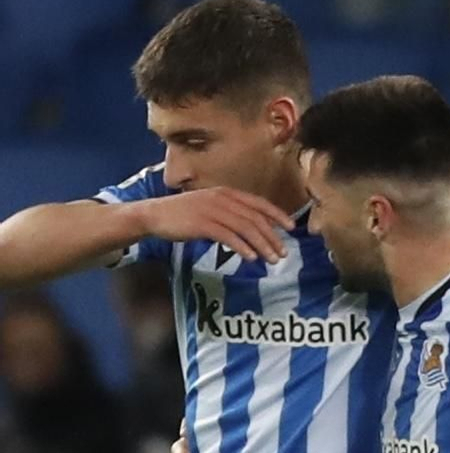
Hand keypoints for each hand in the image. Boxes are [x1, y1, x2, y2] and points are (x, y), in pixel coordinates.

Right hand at [136, 187, 293, 262]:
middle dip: (272, 237)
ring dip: (262, 245)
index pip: (258, 203)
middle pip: (255, 218)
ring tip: (272, 260)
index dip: (277, 214)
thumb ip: (232, 214)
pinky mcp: (201, 224)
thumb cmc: (184, 214)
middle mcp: (221, 199)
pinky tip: (251, 258)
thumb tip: (256, 229)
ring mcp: (211, 210)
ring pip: (245, 228)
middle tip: (283, 253)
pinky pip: (228, 236)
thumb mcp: (211, 208)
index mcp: (226, 193)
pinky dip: (242, 247)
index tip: (291, 227)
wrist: (155, 215)